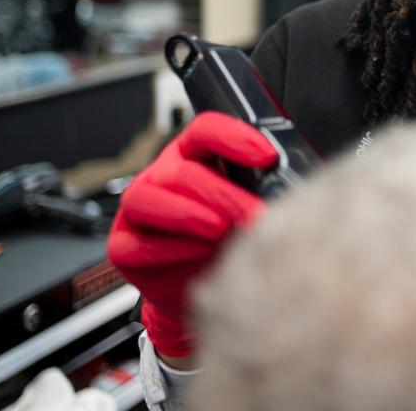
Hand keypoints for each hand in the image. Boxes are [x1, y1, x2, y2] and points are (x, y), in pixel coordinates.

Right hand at [106, 112, 276, 357]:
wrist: (201, 284)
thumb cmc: (229, 236)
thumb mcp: (249, 206)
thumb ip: (261, 190)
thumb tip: (292, 191)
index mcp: (195, 155)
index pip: (206, 131)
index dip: (234, 137)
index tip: (266, 156)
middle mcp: (163, 176)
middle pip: (182, 170)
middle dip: (223, 193)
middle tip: (254, 214)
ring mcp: (139, 210)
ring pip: (150, 198)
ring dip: (190, 215)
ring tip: (222, 229)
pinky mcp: (123, 246)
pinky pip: (136, 243)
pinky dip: (169, 248)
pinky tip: (199, 252)